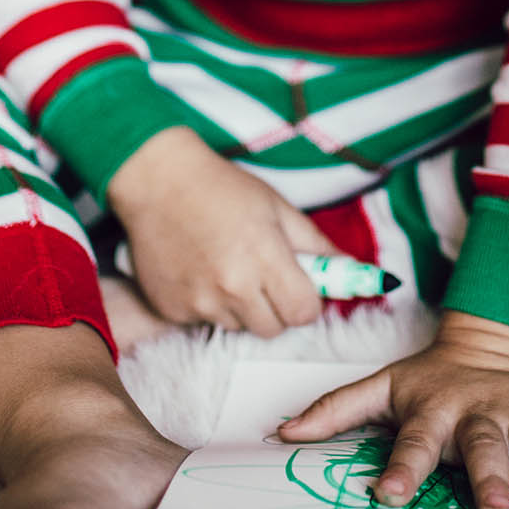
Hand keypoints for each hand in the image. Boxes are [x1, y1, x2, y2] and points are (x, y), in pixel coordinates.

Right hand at [105, 127, 329, 337]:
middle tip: (264, 275)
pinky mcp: (172, 310)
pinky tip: (201, 271)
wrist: (157, 180)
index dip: (308, 301)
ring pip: (239, 327)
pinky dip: (209, 304)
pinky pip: (205, 322)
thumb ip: (316, 244)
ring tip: (228, 267)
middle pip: (274, 329)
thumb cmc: (221, 187)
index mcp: (264, 258)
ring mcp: (199, 302)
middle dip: (278, 308)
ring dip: (242, 307)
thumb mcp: (277, 206)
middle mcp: (232, 286)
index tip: (300, 286)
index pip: (305, 313)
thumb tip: (350, 269)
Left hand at [277, 310, 508, 508]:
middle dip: (491, 482)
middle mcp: (481, 414)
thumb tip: (280, 434)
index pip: (414, 443)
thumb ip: (334, 412)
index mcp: (435, 411)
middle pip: (485, 449)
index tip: (386, 493)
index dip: (400, 467)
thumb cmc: (428, 380)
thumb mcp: (381, 388)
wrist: (489, 342)